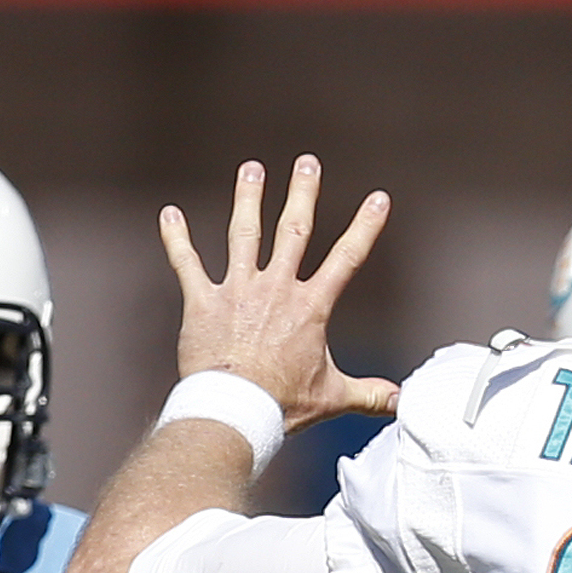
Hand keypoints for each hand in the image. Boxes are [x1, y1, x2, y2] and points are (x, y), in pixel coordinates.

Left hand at [162, 157, 398, 431]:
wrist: (236, 409)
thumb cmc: (283, 403)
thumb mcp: (334, 397)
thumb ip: (370, 394)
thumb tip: (403, 401)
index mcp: (310, 307)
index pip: (347, 258)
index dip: (365, 227)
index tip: (378, 199)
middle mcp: (276, 289)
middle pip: (293, 230)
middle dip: (302, 193)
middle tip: (307, 163)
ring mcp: (238, 291)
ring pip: (244, 234)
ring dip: (247, 198)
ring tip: (251, 169)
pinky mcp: (202, 302)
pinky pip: (187, 264)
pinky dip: (176, 239)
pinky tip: (169, 214)